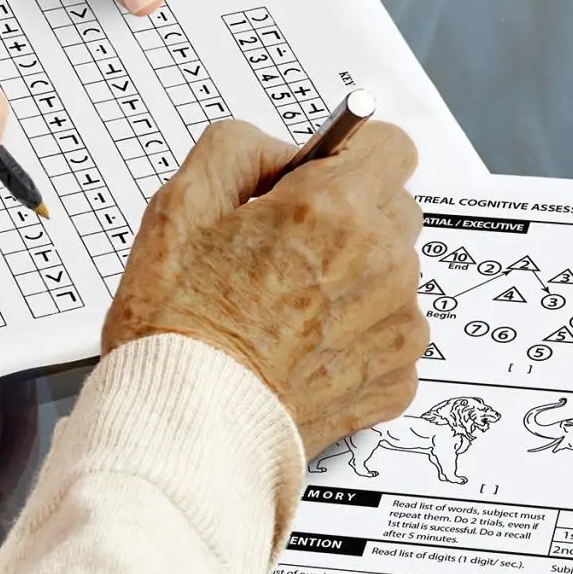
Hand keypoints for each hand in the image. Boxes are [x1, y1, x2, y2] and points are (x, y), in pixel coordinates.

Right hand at [103, 118, 426, 451]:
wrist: (188, 428)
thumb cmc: (177, 328)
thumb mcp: (179, 204)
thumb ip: (239, 147)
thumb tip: (281, 151)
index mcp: (333, 210)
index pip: (389, 145)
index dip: (346, 156)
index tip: (317, 178)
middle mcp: (380, 263)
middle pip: (393, 208)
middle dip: (348, 216)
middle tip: (284, 248)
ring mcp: (395, 326)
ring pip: (392, 274)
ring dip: (353, 278)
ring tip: (285, 308)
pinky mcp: (395, 378)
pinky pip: (389, 334)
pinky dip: (354, 335)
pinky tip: (301, 348)